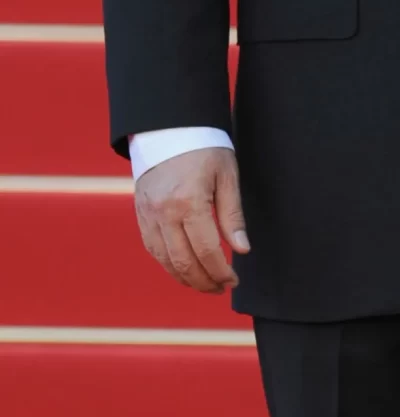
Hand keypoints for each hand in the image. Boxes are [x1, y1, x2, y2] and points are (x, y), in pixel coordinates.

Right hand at [134, 148, 249, 291]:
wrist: (168, 128)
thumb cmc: (205, 148)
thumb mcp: (228, 176)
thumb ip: (233, 216)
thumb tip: (242, 250)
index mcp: (188, 201)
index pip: (206, 250)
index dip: (221, 271)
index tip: (234, 280)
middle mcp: (163, 212)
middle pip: (183, 261)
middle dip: (204, 281)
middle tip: (221, 288)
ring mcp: (148, 214)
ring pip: (164, 259)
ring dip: (185, 277)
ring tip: (205, 284)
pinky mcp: (140, 213)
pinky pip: (152, 247)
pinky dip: (168, 263)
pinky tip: (184, 269)